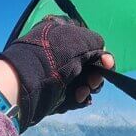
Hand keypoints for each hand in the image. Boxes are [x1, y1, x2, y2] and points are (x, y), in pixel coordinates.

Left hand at [0, 15, 114, 131]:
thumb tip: (104, 57)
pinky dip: (80, 99)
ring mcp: (55, 74)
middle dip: (95, 75)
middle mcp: (58, 53)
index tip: (106, 64)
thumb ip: (97, 44)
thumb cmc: (54, 55)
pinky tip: (80, 100)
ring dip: (89, 88)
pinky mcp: (53, 93)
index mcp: (60, 34)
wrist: (28, 81)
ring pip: (83, 82)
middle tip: (92, 82)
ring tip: (81, 93)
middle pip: (89, 66)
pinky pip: (73, 96)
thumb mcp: (81, 39)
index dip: (100, 55)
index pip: (88, 45)